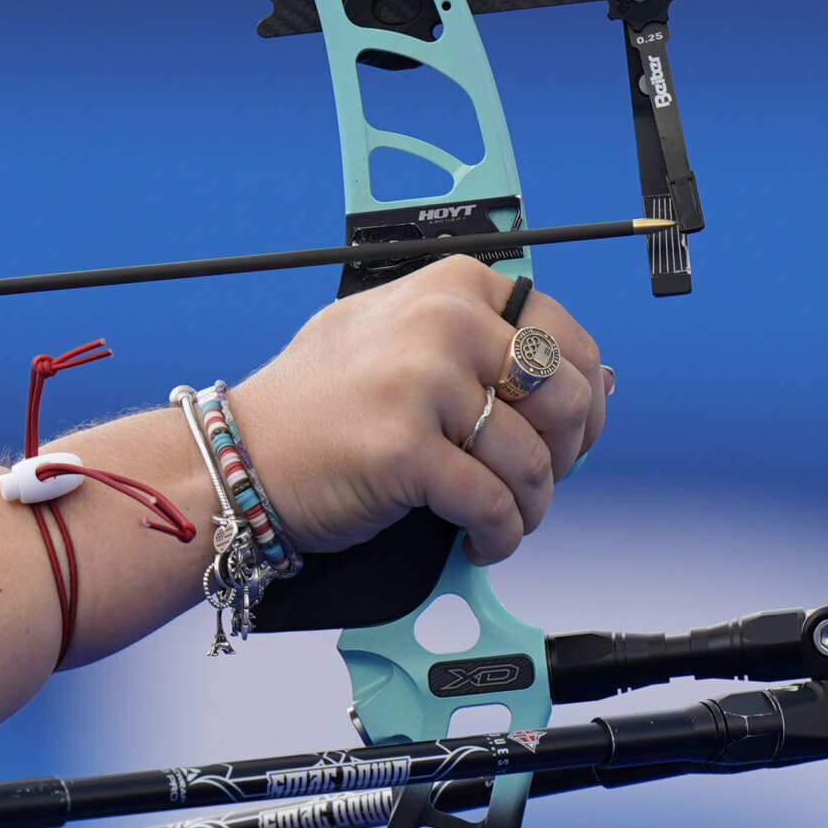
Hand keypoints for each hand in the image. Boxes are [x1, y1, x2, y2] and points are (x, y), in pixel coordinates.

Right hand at [229, 256, 605, 564]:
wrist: (242, 457)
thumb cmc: (317, 405)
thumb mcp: (396, 334)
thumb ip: (478, 341)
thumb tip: (581, 380)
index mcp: (451, 286)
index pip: (564, 336)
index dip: (585, 398)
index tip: (574, 436)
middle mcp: (442, 322)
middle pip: (564, 397)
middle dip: (564, 457)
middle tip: (536, 483)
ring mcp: (422, 384)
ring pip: (532, 461)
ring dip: (530, 507)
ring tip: (502, 520)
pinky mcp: (406, 450)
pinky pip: (492, 505)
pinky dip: (498, 536)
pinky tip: (479, 541)